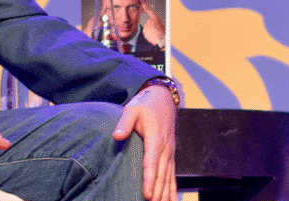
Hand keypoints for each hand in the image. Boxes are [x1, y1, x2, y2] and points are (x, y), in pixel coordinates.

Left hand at [113, 84, 177, 200]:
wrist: (164, 98)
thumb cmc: (145, 104)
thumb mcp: (132, 108)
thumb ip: (124, 122)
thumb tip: (116, 136)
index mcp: (155, 138)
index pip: (151, 163)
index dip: (149, 180)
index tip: (147, 195)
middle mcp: (165, 148)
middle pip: (161, 174)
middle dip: (158, 193)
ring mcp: (170, 152)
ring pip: (169, 177)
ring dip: (166, 194)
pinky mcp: (170, 155)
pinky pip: (172, 175)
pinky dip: (172, 189)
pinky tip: (170, 200)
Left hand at [139, 0, 165, 46]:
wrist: (161, 39)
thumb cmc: (163, 31)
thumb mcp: (160, 23)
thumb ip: (154, 21)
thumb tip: (150, 22)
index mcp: (154, 17)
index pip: (148, 10)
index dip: (144, 4)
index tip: (141, 0)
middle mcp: (149, 21)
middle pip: (149, 22)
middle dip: (151, 26)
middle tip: (156, 29)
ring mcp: (146, 26)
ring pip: (147, 28)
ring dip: (150, 30)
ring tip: (155, 33)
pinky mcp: (144, 31)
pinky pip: (146, 32)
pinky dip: (149, 34)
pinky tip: (153, 35)